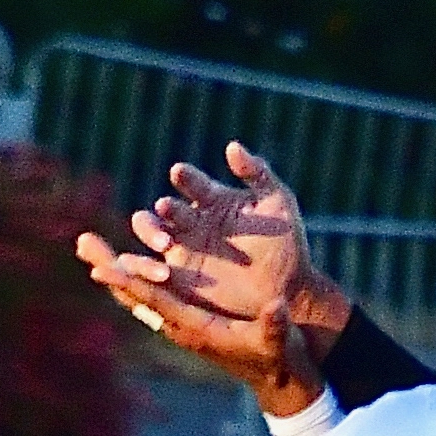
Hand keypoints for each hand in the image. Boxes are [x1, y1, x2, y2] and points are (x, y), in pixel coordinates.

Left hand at [72, 142, 347, 414]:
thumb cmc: (277, 358)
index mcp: (197, 329)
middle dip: (110, 268)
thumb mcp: (278, 343)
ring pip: (138, 293)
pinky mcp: (185, 317)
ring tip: (88, 244)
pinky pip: (150, 295)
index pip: (157, 304)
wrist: (276, 376)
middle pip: (136, 295)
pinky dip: (131, 276)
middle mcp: (180, 324)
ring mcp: (180, 321)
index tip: (103, 268)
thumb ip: (275, 326)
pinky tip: (118, 261)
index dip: (132, 284)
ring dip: (115, 268)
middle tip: (83, 242)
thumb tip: (276, 307)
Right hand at [143, 142, 346, 340]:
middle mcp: (191, 220)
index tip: (180, 173)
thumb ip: (258, 173)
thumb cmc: (285, 242)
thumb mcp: (278, 202)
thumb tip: (233, 147)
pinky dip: (146, 264)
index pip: (190, 181)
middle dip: (165, 207)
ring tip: (164, 241)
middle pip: (164, 207)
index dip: (185, 176)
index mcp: (211, 198)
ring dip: (151, 231)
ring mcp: (182, 247)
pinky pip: (152, 266)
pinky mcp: (178, 276)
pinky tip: (159, 270)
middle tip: (167, 208)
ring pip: (150, 231)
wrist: (289, 288)